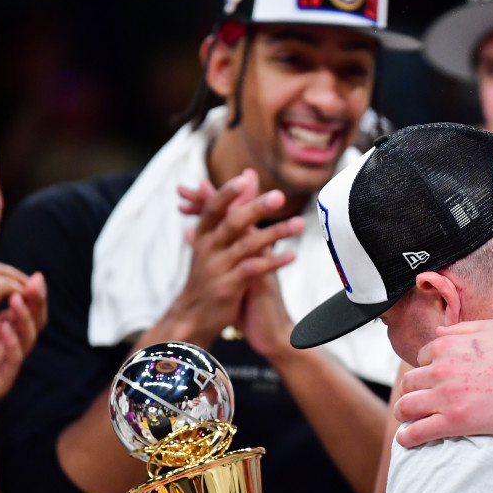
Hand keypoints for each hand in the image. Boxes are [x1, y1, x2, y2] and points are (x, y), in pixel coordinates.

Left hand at [0, 272, 45, 437]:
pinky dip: (12, 345)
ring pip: (28, 338)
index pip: (26, 308)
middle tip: (35, 284)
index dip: (31, 292)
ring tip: (16, 301)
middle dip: (37, 301)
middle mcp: (10, 344)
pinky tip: (6, 332)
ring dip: (25, 318)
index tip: (32, 276)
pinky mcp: (2, 380)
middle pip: (35, 319)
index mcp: (3, 330)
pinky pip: (13, 361)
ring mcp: (8, 361)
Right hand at [164, 170, 302, 344]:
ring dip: (274, 233)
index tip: (244, 178)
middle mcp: (208, 249)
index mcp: (204, 236)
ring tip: (299, 224)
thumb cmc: (209, 274)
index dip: (227, 193)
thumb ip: (232, 209)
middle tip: (279, 196)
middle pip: (232, 223)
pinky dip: (273, 262)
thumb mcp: (214, 243)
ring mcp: (217, 268)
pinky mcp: (227, 287)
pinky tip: (292, 255)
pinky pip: (253, 271)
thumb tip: (246, 176)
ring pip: (247, 246)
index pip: (212, 209)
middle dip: (256, 209)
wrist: (194, 316)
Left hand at [394, 319, 492, 447]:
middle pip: (409, 382)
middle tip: (418, 402)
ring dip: (404, 414)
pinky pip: (418, 431)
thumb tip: (440, 332)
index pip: (421, 358)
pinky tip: (407, 440)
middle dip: (411, 392)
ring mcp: (447, 396)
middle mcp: (442, 368)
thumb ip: (462, 330)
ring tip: (409, 420)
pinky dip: (407, 437)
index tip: (433, 381)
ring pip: (406, 406)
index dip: (426, 369)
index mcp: (449, 345)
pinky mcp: (455, 422)